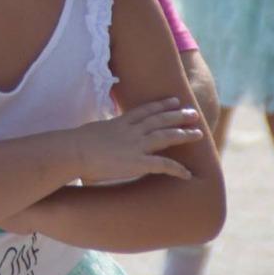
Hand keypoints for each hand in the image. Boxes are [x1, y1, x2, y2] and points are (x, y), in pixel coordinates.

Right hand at [68, 98, 201, 182]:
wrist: (75, 151)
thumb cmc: (76, 144)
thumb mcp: (90, 132)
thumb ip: (99, 133)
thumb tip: (94, 137)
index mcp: (120, 123)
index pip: (145, 111)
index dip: (161, 105)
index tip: (173, 100)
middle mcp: (132, 131)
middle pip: (160, 120)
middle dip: (178, 115)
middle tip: (192, 112)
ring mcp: (137, 146)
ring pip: (166, 136)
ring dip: (184, 134)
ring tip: (199, 133)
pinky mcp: (138, 162)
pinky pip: (163, 165)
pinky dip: (177, 169)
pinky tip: (187, 173)